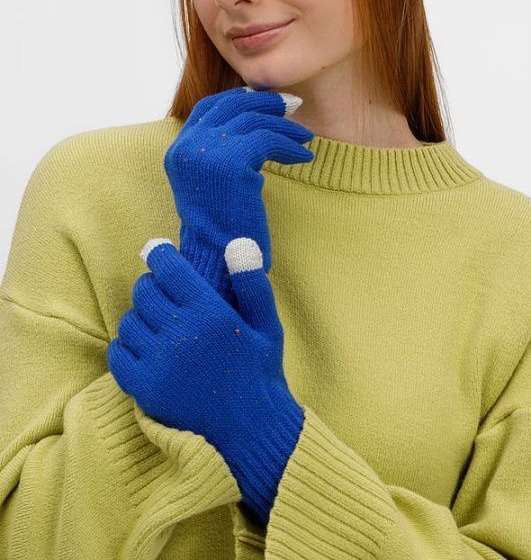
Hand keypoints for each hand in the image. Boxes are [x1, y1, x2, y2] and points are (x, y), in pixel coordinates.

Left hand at [107, 236, 303, 527]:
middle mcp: (182, 334)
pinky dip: (124, 347)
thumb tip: (238, 242)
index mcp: (212, 313)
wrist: (250, 433)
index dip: (160, 255)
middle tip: (160, 292)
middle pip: (145, 291)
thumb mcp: (267, 325)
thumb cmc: (259, 374)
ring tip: (155, 323)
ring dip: (139, 316)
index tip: (157, 251)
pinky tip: (143, 349)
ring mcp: (160, 362)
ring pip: (129, 321)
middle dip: (150, 285)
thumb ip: (252, 283)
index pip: (170, 269)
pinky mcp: (144, 388)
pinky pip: (118, 354)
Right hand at [163, 86, 313, 300]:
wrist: (219, 263)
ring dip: (286, 127)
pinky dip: (291, 148)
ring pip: (254, 121)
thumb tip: (252, 119)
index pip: (208, 107)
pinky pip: (268, 140)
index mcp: (178, 151)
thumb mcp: (213, 183)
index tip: (265, 101)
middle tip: (293, 106)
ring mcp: (206, 153)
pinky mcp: (231, 163)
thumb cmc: (224, 231)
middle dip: (266, 103)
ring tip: (305, 138)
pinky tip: (304, 159)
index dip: (238, 99)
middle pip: (232, 106)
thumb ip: (219, 152)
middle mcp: (187, 148)